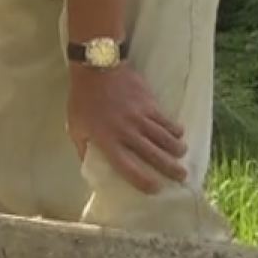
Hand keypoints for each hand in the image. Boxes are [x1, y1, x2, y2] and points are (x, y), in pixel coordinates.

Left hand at [68, 64, 187, 192]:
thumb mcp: (75, 126)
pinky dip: (175, 130)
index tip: (155, 189)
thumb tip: (89, 167)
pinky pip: (167, 121)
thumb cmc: (83, 100)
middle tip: (181, 176)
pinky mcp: (150, 105)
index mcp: (106, 140)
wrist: (97, 68)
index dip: (143, 181)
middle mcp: (126, 131)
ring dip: (177, 150)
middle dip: (171, 168)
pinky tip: (178, 134)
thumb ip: (83, 148)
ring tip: (181, 156)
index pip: (127, 167)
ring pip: (166, 139)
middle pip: (154, 155)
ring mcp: (140, 118)